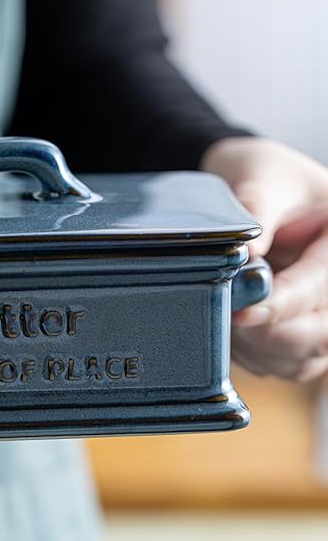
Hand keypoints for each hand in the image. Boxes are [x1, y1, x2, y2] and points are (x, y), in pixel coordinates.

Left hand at [201, 137, 327, 380]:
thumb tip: (243, 255)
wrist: (253, 184)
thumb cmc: (264, 174)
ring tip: (222, 319)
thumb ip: (255, 215)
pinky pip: (287, 365)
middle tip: (224, 318)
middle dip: (269, 334)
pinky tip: (229, 333)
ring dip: (260, 351)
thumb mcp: (261, 179)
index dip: (281, 305)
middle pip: (319, 332)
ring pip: (304, 357)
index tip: (243, 312)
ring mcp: (324, 312)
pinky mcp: (304, 331)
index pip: (316, 286)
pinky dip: (257, 359)